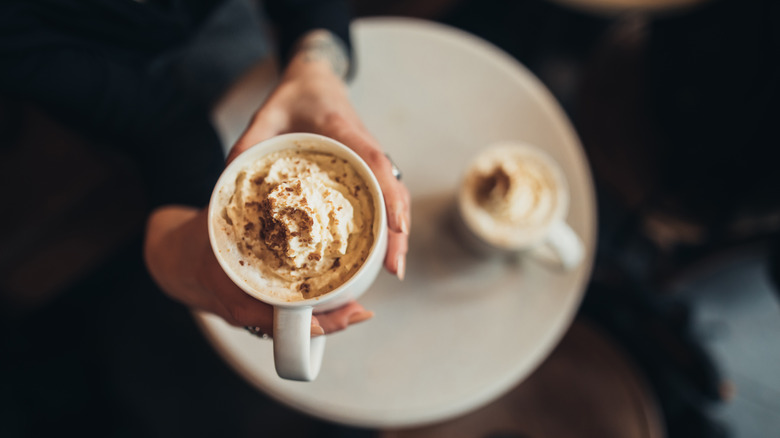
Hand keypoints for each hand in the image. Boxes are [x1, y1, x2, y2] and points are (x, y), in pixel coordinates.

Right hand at [143, 206, 374, 335]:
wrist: (173, 260)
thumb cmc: (196, 239)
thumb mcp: (214, 218)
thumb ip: (234, 198)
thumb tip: (252, 161)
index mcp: (229, 290)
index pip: (267, 316)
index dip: (300, 320)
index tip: (327, 319)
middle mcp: (243, 310)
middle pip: (290, 331)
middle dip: (327, 323)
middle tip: (361, 312)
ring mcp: (252, 315)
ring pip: (293, 329)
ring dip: (326, 320)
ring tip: (358, 309)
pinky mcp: (260, 312)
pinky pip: (291, 320)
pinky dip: (315, 313)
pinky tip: (340, 301)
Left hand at [227, 30, 410, 279]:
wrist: (315, 81)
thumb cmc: (295, 97)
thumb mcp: (265, 114)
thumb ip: (248, 145)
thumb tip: (227, 186)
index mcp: (344, 132)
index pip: (376, 163)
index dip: (389, 196)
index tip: (396, 227)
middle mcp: (365, 148)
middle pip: (393, 190)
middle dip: (399, 231)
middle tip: (395, 268)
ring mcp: (370, 162)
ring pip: (393, 197)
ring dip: (397, 233)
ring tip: (393, 268)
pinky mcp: (366, 171)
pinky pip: (383, 198)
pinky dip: (387, 224)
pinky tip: (382, 251)